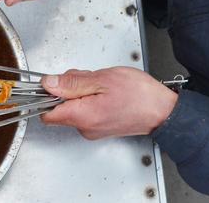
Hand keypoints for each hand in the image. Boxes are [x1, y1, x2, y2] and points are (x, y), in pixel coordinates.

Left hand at [41, 67, 177, 138]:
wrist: (163, 111)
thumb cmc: (139, 95)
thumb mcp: (103, 79)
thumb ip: (72, 83)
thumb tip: (48, 84)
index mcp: (82, 116)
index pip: (46, 113)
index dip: (45, 96)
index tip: (52, 82)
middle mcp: (85, 128)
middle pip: (60, 107)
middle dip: (68, 88)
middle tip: (88, 78)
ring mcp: (93, 130)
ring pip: (73, 107)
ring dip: (81, 92)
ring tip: (101, 84)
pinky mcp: (100, 128)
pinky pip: (85, 111)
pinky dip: (90, 98)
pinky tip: (105, 91)